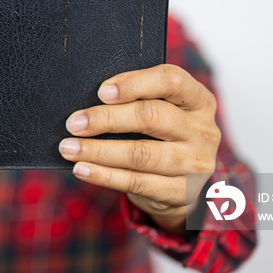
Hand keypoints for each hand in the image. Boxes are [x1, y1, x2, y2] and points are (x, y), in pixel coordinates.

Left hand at [58, 64, 219, 234]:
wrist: (182, 182)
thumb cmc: (162, 134)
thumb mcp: (161, 109)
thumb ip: (137, 99)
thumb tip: (89, 101)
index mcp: (199, 100)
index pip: (171, 81)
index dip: (134, 84)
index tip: (102, 92)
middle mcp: (203, 131)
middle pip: (151, 117)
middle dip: (107, 119)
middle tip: (75, 123)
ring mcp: (196, 164)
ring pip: (141, 154)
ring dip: (99, 151)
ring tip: (70, 148)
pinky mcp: (181, 192)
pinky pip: (137, 182)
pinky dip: (104, 175)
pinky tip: (82, 169)